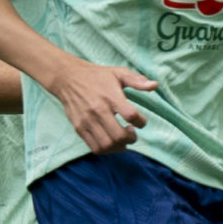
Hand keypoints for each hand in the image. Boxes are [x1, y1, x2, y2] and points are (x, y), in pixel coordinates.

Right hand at [40, 57, 157, 154]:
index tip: (140, 121)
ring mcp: (87, 121)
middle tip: (131, 133)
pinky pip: (95, 148)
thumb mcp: (118, 73)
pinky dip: (107, 150)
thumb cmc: (97, 76)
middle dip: (131, 139)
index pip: (131, 116)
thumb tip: (155, 85)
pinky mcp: (79, 128)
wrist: (67, 78)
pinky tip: (111, 141)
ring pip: (107, 145)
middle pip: (119, 136)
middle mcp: (98, 110)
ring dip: (119, 147)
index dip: (141, 122)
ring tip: (122, 139)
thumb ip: (137, 80)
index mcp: (111, 96)